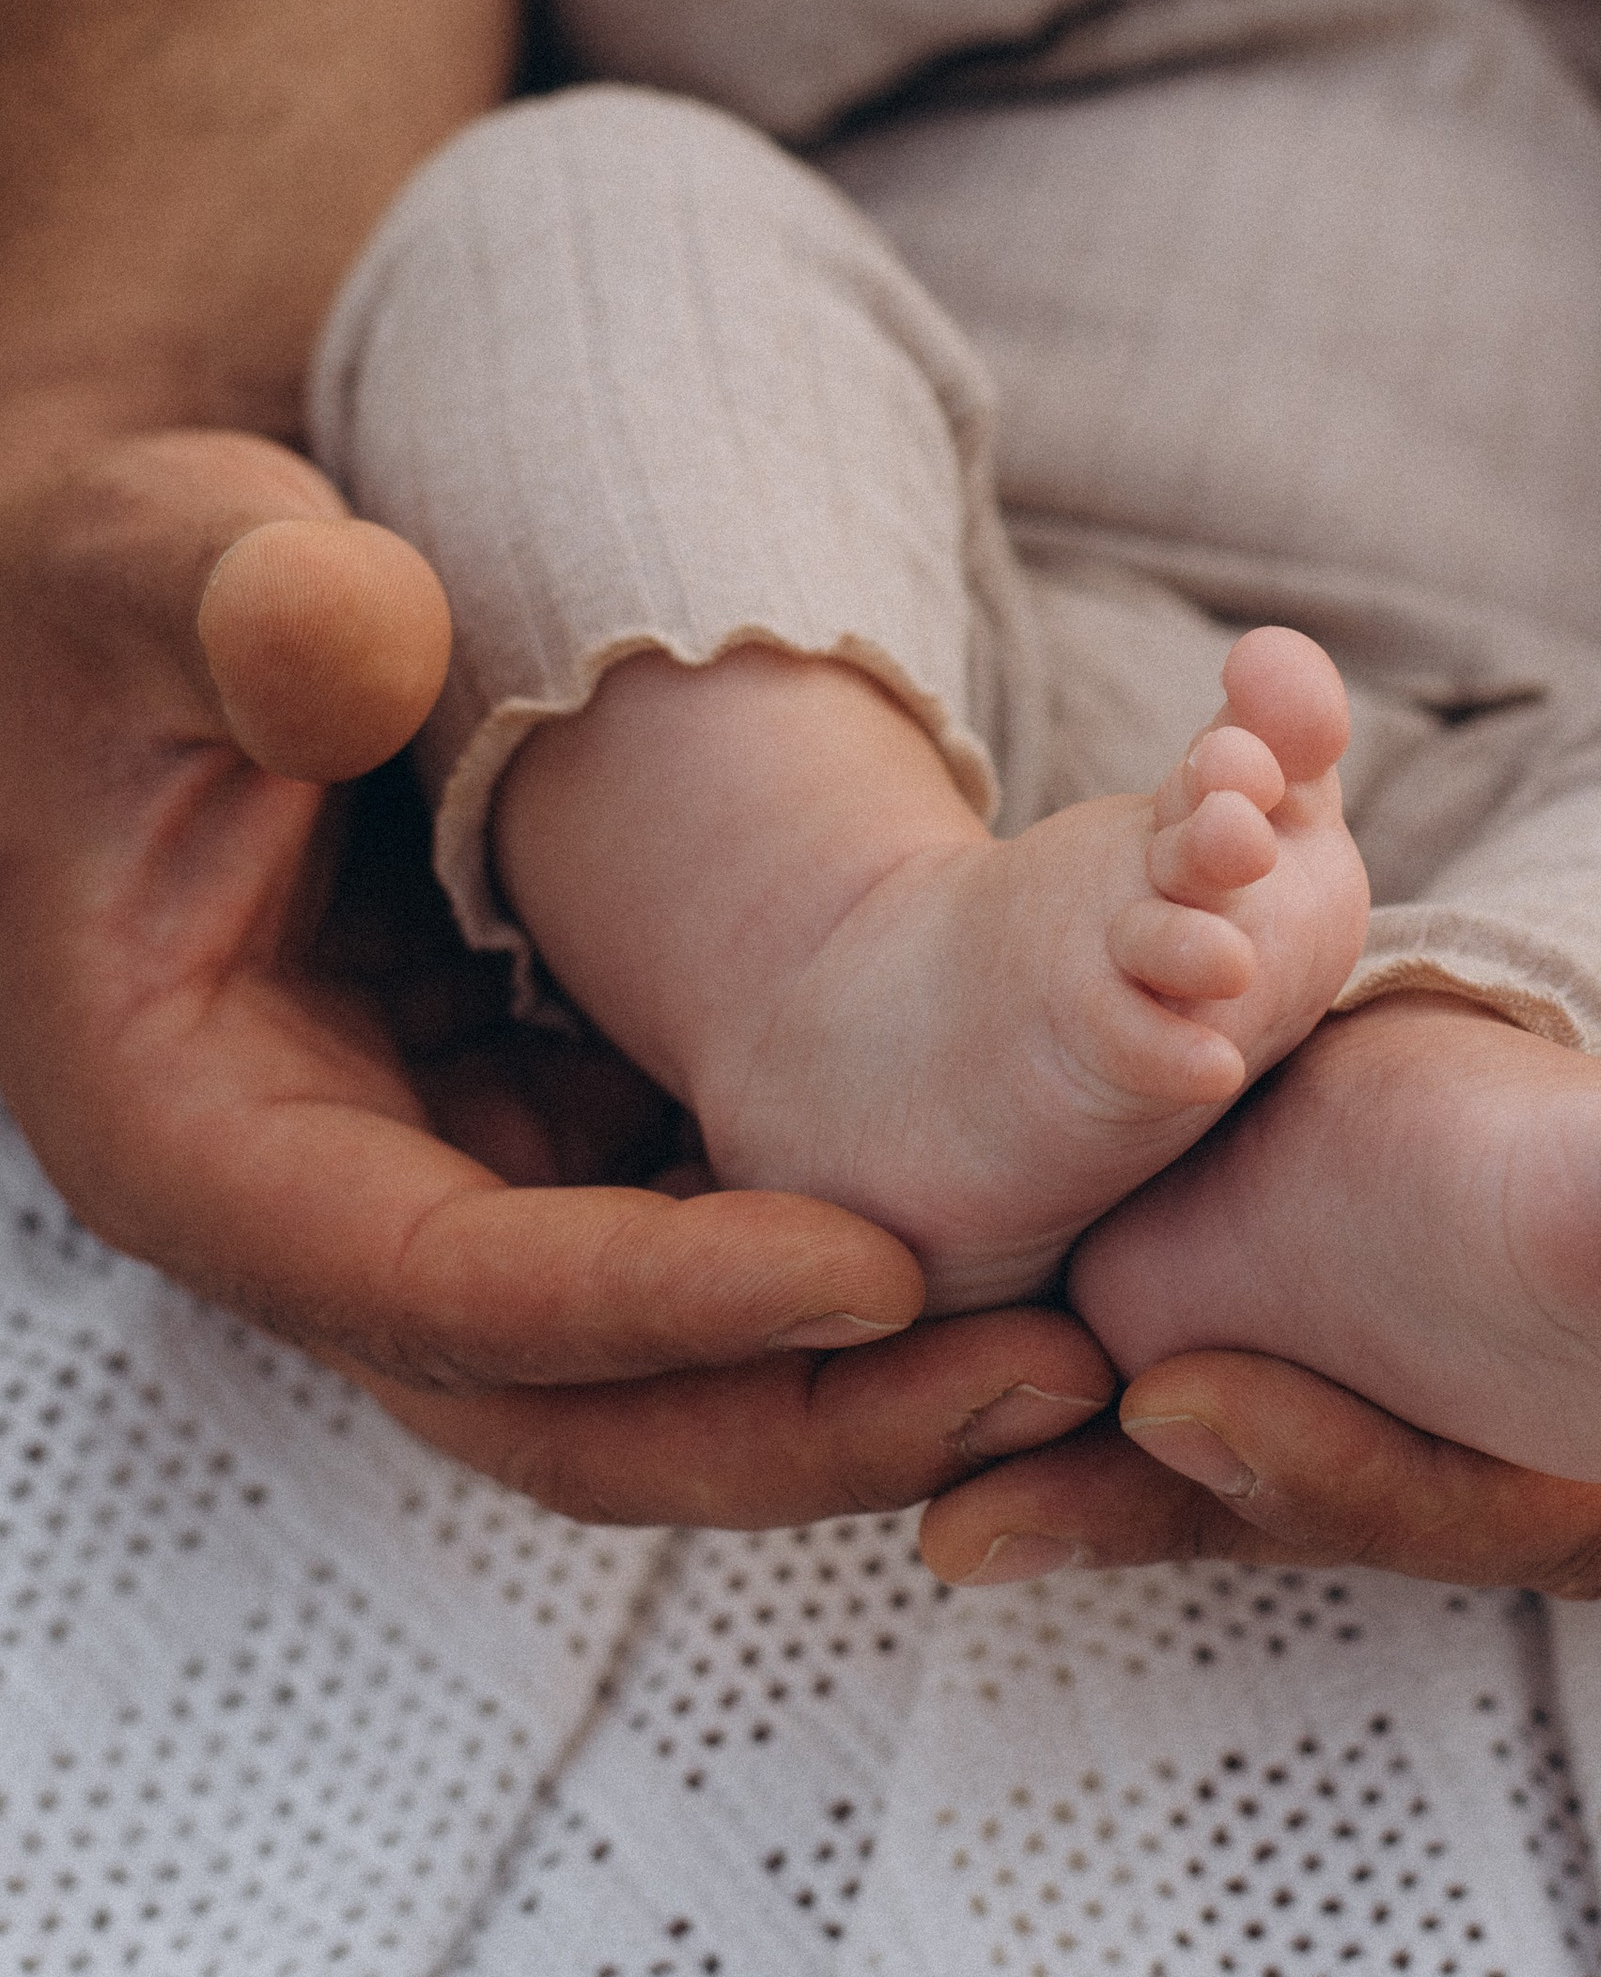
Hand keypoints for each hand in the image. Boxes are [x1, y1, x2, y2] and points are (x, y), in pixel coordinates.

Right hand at [0, 422, 1114, 1521]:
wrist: (157, 625)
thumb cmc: (134, 597)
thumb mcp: (159, 562)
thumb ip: (249, 608)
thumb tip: (361, 640)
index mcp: (197, 1136)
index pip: (439, 1288)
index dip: (653, 1303)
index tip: (873, 1267)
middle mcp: (323, 1218)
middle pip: (570, 1407)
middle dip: (807, 1414)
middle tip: (1052, 1378)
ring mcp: (445, 1193)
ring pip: (656, 1373)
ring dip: (860, 1376)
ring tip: (1090, 1341)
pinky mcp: (542, 1145)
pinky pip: (699, 1251)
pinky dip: (845, 1264)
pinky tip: (1032, 1236)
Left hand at [910, 753, 1600, 1588]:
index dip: (1381, 1470)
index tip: (1155, 1416)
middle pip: (1488, 1505)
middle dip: (1229, 1510)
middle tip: (946, 1487)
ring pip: (1483, 1452)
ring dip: (1251, 1459)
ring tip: (983, 1438)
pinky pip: (1523, 1376)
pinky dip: (1351, 1363)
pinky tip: (1182, 1324)